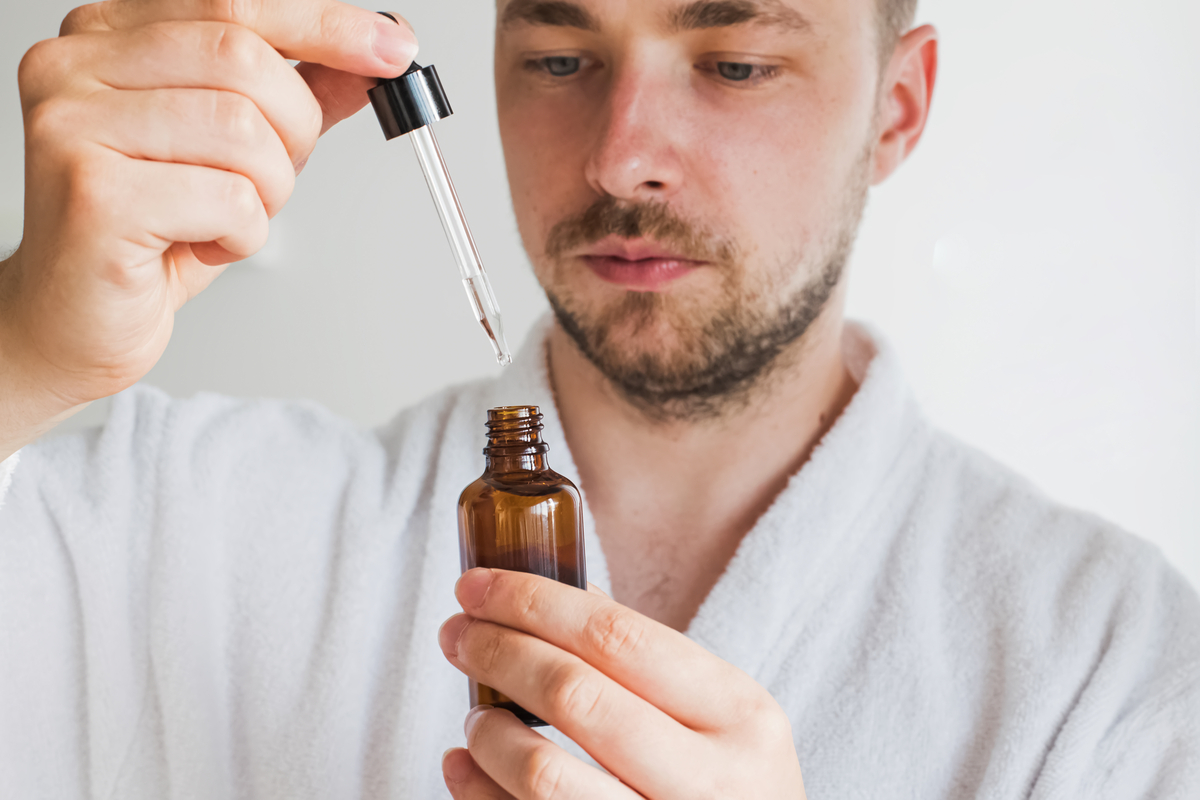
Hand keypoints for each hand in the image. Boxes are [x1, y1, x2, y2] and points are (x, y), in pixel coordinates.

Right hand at [0, 0, 416, 457]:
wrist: (73, 317)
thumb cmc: (147, 233)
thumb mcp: (233, 151)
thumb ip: (295, 93)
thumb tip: (370, 59)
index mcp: (108, 35)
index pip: (234, 4)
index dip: (325, 24)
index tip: (392, 49)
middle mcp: (76, 66)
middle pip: (245, 61)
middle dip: (294, 129)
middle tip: (276, 173)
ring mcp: (74, 126)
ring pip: (244, 132)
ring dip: (268, 191)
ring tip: (227, 216)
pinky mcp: (95, 194)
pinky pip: (230, 200)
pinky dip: (244, 234)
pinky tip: (204, 243)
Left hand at [437, 569, 807, 798]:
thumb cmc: (735, 788)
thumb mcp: (726, 719)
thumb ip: (651, 662)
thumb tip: (560, 598)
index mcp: (739, 715)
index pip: (618, 637)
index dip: (535, 603)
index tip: (478, 586)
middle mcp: (710, 780)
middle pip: (575, 694)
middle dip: (499, 652)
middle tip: (458, 634)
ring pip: (543, 774)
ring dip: (490, 733)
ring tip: (477, 716)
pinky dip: (478, 791)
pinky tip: (465, 767)